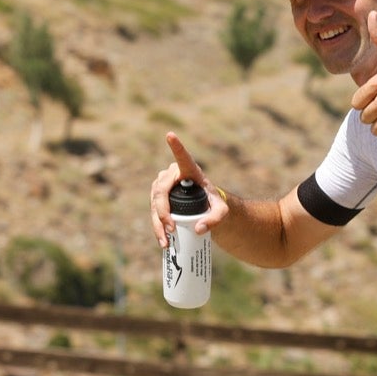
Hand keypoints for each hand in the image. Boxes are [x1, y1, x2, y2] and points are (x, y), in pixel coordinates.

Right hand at [150, 132, 229, 246]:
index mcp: (190, 170)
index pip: (183, 157)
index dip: (177, 146)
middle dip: (163, 211)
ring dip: (158, 223)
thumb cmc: (215, 203)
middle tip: (171, 228)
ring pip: (154, 203)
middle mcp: (173, 174)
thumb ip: (216, 219)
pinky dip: (157, 227)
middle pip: (161, 191)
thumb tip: (200, 229)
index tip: (170, 134)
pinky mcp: (157, 197)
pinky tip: (162, 239)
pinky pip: (153, 211)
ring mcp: (162, 185)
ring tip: (166, 240)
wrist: (205, 208)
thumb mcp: (222, 212)